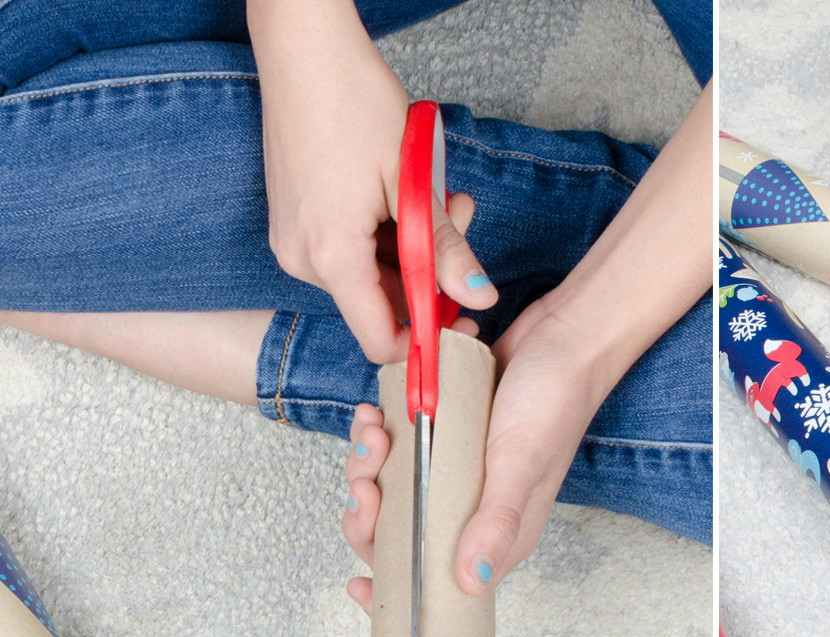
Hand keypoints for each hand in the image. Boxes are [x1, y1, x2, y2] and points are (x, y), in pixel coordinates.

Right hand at [251, 1, 495, 360]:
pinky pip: (350, 248)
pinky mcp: (295, 219)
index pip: (380, 340)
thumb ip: (445, 251)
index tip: (465, 318)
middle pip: (380, 303)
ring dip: (415, 246)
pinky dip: (387, 231)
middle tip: (461, 219)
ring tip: (442, 193)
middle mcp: (302, 258)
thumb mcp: (412, 183)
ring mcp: (294, 238)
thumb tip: (481, 299)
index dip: (428, 340)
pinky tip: (408, 191)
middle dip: (431, 274)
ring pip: (370, 272)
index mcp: (329, 258)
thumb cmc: (355, 104)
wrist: (303, 48)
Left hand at [342, 289, 608, 608]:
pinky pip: (394, 448)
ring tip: (374, 431)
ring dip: (368, 465)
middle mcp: (471, 509)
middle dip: (369, 514)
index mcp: (495, 533)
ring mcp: (454, 471)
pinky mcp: (442, 435)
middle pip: (400, 535)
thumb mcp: (522, 465)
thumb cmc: (555, 403)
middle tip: (369, 482)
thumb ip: (496, 524)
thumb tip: (471, 585)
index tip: (359, 583)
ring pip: (390, 489)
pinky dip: (377, 434)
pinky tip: (375, 412)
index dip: (394, 586)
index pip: (437, 581)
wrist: (564, 335)